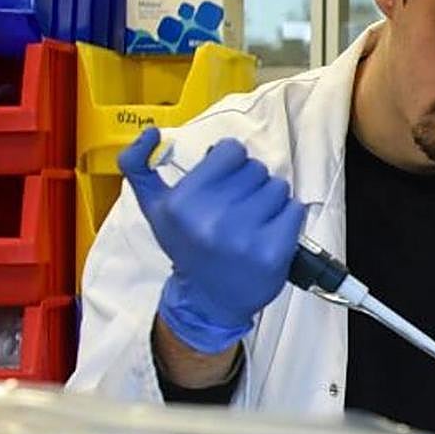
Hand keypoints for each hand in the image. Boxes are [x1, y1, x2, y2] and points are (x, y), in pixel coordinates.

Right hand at [119, 127, 305, 354]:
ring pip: (278, 187)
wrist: (208, 300)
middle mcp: (211, 219)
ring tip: (252, 222)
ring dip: (270, 201)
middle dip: (250, 184)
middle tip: (236, 210)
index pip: (232, 150)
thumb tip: (149, 132)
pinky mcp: (273, 251)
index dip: (231, 164)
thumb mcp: (155, 208)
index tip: (223, 185)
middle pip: (257, 168)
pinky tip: (268, 233)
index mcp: (182, 203)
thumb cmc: (188, 246)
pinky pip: (295, 209)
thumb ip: (139, 167)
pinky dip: (287, 219)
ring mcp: (244, 236)